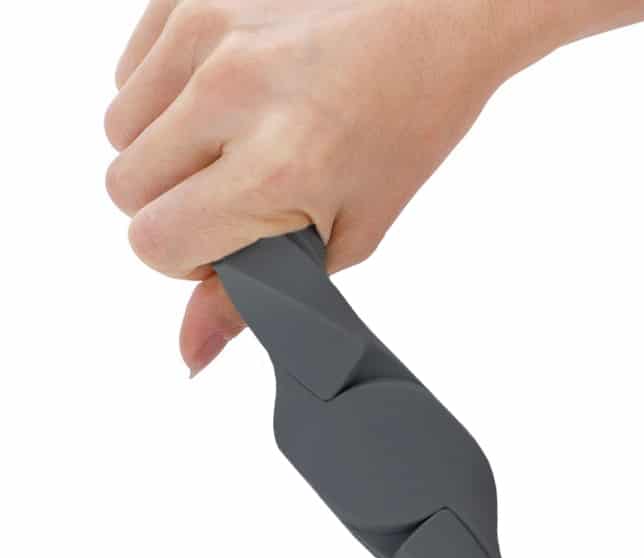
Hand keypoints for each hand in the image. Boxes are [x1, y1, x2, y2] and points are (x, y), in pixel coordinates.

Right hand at [105, 0, 561, 375]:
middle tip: (237, 190)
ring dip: (165, 151)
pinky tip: (225, 95)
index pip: (157, 243)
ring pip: (119, 130)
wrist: (438, 18)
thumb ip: (259, 295)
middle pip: (126, 189)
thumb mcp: (347, 232)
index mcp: (277, 166)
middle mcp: (231, 92)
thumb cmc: (406, 126)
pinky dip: (165, 96)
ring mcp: (208, 31)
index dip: (190, 257)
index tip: (228, 241)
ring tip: (235, 138)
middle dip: (175, 206)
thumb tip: (193, 351)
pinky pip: (131, 72)